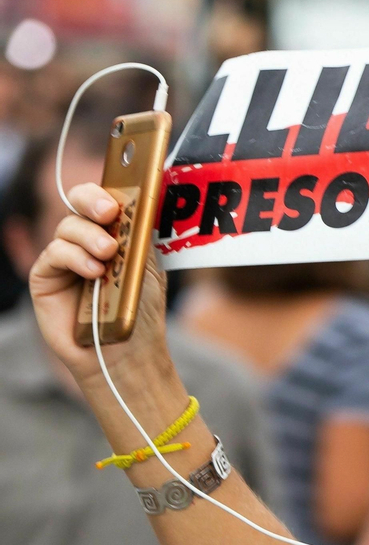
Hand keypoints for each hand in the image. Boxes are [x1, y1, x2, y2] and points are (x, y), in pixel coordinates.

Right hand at [29, 182, 172, 386]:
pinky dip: (75, 257)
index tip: (124, 194)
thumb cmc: (140, 313)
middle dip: (92, 200)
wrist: (128, 353)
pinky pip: (55, 253)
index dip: (110, 190)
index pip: (105, 199)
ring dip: (89, 236)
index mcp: (114, 233)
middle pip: (79, 203)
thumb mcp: (147, 268)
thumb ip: (139, 236)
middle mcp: (86, 241)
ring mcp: (65, 258)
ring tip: (109, 255)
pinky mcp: (46, 277)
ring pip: (68, 227)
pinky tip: (93, 272)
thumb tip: (139, 201)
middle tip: (108, 212)